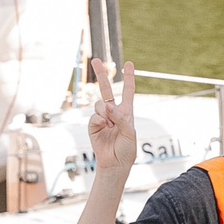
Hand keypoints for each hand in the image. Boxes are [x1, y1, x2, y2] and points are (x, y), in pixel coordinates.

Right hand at [88, 59, 137, 176]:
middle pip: (106, 89)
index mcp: (126, 112)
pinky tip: (104, 128)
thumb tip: (108, 106)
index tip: (129, 64)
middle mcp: (114, 112)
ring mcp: (102, 118)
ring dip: (106, 113)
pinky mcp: (93, 126)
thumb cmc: (127, 149)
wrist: (115, 163)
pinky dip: (99, 121)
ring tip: (110, 125)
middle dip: (101, 74)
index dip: (128, 77)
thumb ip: (121, 118)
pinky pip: (94, 116)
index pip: (127, 91)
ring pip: (100, 104)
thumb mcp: (130, 133)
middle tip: (95, 60)